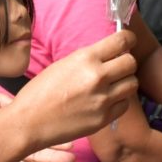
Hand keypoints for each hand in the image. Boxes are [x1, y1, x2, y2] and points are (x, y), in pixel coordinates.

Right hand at [8, 30, 140, 146]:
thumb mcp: (64, 64)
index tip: (127, 42)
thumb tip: (109, 54)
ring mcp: (102, 99)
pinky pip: (124, 105)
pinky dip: (119, 101)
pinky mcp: (104, 118)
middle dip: (127, 63)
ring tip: (112, 86)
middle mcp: (97, 77)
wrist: (29, 122)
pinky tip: (105, 101)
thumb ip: (88, 59)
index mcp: (85, 58)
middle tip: (118, 68)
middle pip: (131, 63)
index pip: (122, 41)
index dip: (128, 39)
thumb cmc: (40, 92)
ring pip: (132, 84)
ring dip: (125, 82)